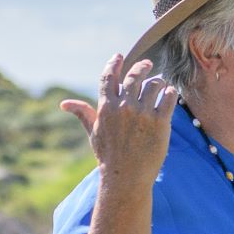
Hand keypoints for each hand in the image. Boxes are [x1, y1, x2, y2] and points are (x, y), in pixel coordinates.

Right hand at [61, 55, 177, 196]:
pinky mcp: (160, 122)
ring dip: (158, 81)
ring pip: (154, 84)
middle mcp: (124, 107)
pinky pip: (169, 97)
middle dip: (141, 66)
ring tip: (159, 84)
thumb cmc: (108, 155)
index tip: (119, 56)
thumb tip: (64, 103)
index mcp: (106, 108)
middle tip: (147, 64)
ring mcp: (143, 114)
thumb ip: (83, 113)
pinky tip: (169, 94)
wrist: (126, 177)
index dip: (113, 63)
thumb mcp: (93, 133)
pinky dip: (170, 92)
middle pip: (134, 76)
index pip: (108, 77)